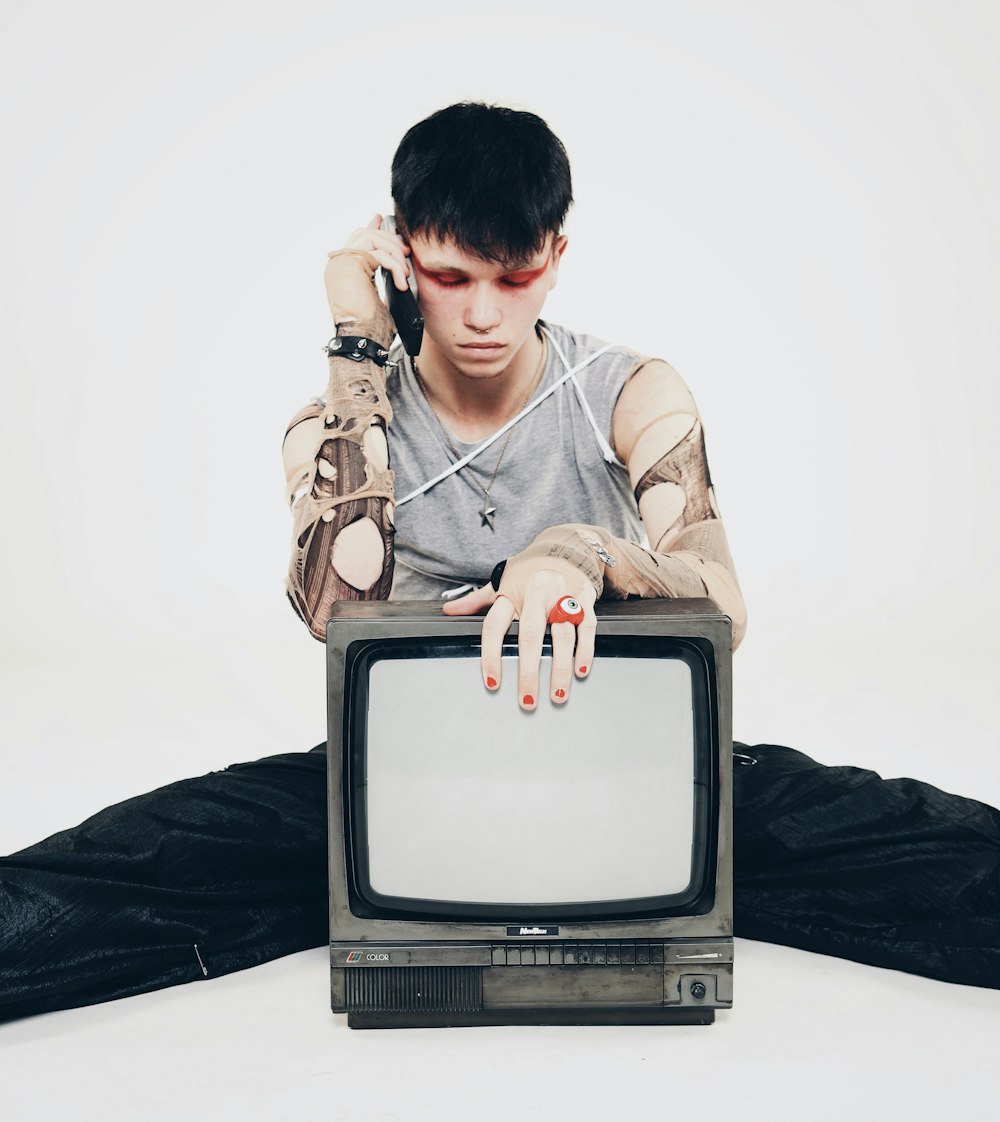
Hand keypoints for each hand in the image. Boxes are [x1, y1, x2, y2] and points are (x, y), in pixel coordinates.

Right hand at [324, 215, 408, 344]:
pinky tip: (401, 282)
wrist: (361, 341)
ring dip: (394, 253)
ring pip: (372, 238)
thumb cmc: (371, 328)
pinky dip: (394, 266)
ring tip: (404, 273)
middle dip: (390, 240)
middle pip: (365, 233)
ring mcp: (341, 262)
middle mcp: (338, 263)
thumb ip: (383, 276)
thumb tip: (397, 264)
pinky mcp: (349, 263)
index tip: (382, 219)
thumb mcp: (381, 297)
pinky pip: (378, 252)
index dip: (372, 228)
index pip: (357, 239)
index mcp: (342, 270)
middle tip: (406, 254)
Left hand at [442, 556, 596, 709]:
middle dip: (529, 671)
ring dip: (560, 668)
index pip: (495, 625)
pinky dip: (585, 650)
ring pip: (562, 635)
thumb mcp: (501, 581)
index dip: (491, 656)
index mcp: (512, 592)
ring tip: (557, 695)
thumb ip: (476, 600)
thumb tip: (448, 611)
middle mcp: (537, 593)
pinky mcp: (585, 598)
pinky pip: (587, 626)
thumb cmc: (528, 570)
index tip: (493, 683)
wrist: (565, 546)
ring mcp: (563, 595)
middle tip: (528, 700)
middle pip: (531, 635)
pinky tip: (580, 671)